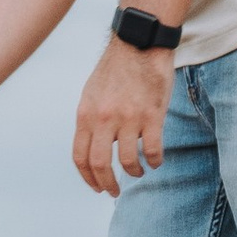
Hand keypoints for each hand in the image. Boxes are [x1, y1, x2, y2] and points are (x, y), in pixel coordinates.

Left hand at [72, 39, 173, 197]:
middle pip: (100, 164)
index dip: (87, 178)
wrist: (139, 44)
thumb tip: (92, 146)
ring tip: (139, 171)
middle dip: (107, 184)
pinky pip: (153, 149)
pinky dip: (155, 161)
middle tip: (114, 192)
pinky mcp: (152, 115)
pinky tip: (156, 161)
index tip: (96, 187)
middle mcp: (104, 118)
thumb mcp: (91, 94)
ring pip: (128, 161)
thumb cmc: (116, 69)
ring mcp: (128, 117)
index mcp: (86, 115)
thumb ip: (90, 120)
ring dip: (134, 172)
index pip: (80, 157)